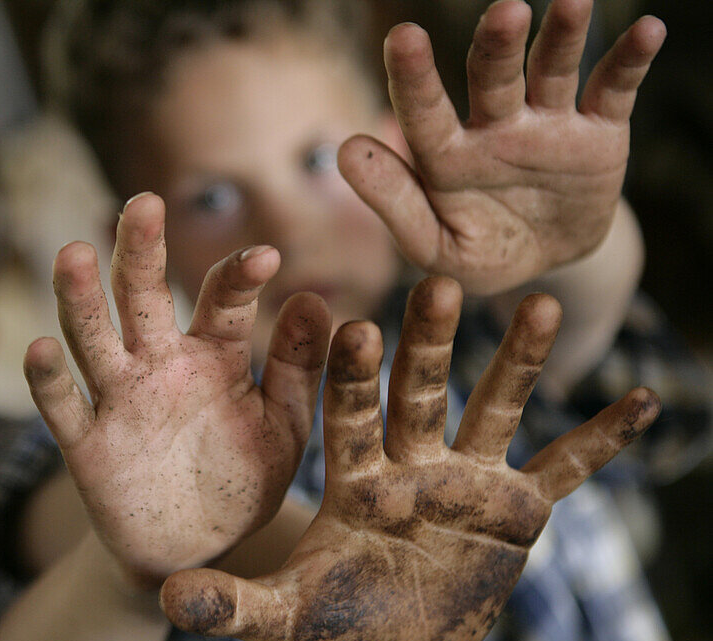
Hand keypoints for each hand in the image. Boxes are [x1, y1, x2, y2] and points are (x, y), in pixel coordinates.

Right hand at [24, 193, 329, 584]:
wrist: (197, 551)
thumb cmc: (242, 480)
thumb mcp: (282, 427)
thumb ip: (299, 369)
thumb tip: (317, 298)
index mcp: (213, 355)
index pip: (221, 300)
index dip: (240, 277)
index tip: (268, 258)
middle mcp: (160, 364)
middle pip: (142, 298)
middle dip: (141, 252)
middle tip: (144, 204)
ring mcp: (119, 400)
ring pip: (93, 339)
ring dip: (80, 299)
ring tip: (73, 253)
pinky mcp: (87, 444)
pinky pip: (64, 408)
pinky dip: (49, 381)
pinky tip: (41, 349)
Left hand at [160, 276, 658, 640]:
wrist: (396, 634)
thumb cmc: (339, 619)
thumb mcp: (286, 617)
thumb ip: (232, 605)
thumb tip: (165, 599)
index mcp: (354, 478)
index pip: (348, 416)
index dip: (350, 376)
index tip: (351, 323)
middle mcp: (411, 465)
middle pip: (419, 394)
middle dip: (428, 344)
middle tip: (435, 282)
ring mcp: (467, 481)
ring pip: (492, 410)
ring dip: (517, 362)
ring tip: (541, 304)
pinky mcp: (518, 509)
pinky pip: (566, 470)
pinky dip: (602, 442)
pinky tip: (643, 402)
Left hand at [338, 0, 665, 294]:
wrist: (547, 262)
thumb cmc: (478, 250)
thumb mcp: (435, 246)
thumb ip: (395, 203)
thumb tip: (346, 149)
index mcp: (446, 154)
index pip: (424, 112)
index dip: (413, 77)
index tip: (403, 38)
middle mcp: (495, 125)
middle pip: (492, 76)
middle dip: (497, 46)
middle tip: (504, 14)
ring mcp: (548, 122)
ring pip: (552, 70)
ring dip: (561, 37)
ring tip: (570, 4)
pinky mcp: (598, 130)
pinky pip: (614, 88)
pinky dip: (631, 60)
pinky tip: (649, 31)